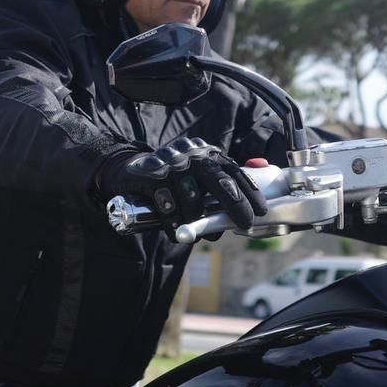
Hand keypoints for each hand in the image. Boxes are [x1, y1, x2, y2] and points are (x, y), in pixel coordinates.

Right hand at [95, 137, 267, 237]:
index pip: (234, 171)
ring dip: (195, 219)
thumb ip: (212, 197)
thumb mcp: (192, 182)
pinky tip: (174, 229)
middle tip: (243, 223)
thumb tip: (230, 224)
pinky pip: (167, 203)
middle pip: (219, 180)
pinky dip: (173, 220)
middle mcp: (191, 154)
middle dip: (235, 204)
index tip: (261, 210)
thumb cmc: (168, 183)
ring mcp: (170, 163)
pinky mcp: (150, 175)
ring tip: (194, 232)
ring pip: (192, 197)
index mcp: (206, 155)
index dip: (250, 191)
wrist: (125, 171)